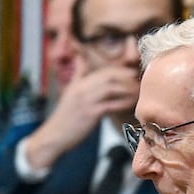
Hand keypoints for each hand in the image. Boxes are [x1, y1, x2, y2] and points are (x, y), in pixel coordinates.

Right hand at [20, 61, 141, 171]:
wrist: (54, 135)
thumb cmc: (65, 116)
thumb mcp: (70, 91)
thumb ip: (78, 75)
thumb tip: (80, 58)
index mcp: (80, 83)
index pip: (105, 72)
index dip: (121, 72)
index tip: (133, 75)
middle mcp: (83, 89)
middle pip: (110, 77)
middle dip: (127, 78)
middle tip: (140, 83)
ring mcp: (86, 101)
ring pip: (111, 88)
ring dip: (127, 89)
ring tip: (138, 93)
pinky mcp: (90, 114)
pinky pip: (111, 105)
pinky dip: (123, 103)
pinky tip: (131, 104)